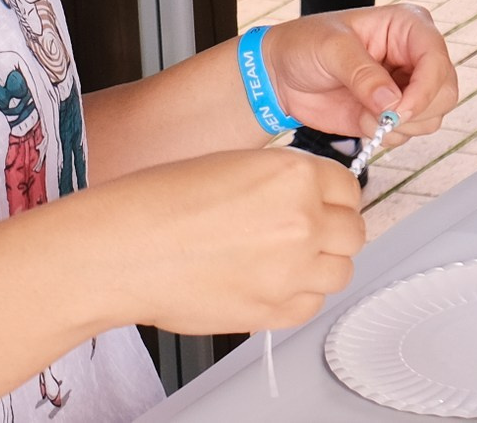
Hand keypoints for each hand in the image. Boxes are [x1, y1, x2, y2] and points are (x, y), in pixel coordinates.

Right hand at [88, 146, 365, 333]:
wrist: (123, 250)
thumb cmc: (159, 203)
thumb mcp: (233, 165)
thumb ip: (281, 184)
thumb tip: (310, 200)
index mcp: (294, 176)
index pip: (348, 188)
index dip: (334, 197)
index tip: (325, 204)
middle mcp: (303, 222)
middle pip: (353, 232)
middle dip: (333, 231)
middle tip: (306, 233)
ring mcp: (291, 271)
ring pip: (339, 273)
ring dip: (320, 266)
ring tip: (284, 260)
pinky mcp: (273, 311)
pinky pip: (311, 306)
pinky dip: (298, 297)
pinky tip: (269, 283)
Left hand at [264, 4, 459, 147]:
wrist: (280, 76)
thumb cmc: (304, 45)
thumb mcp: (330, 49)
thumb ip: (362, 74)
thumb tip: (392, 102)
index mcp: (407, 26)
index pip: (437, 58)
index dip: (426, 87)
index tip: (400, 108)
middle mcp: (414, 56)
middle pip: (445, 91)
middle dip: (416, 110)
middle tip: (383, 116)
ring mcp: (407, 86)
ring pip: (432, 116)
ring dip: (399, 125)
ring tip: (363, 112)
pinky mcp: (394, 113)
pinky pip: (409, 133)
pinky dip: (385, 135)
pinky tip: (360, 118)